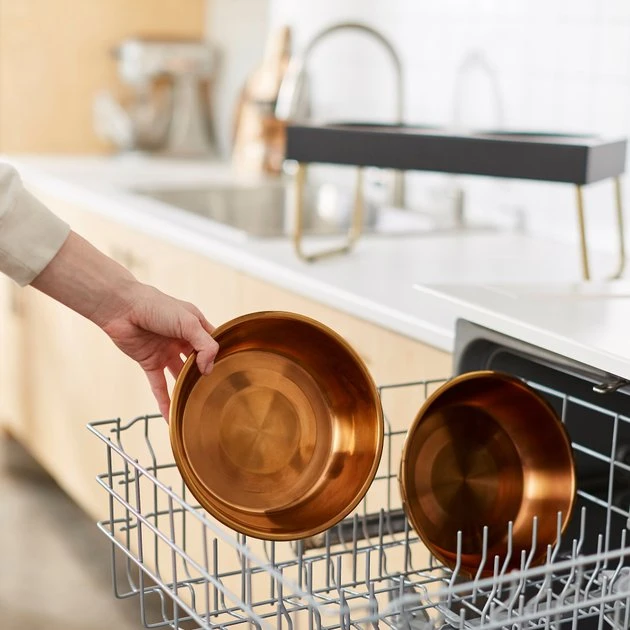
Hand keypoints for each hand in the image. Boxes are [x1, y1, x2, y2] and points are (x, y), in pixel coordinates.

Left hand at [31, 231, 218, 417]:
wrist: (121, 308)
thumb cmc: (156, 306)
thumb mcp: (188, 322)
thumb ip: (204, 345)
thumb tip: (208, 369)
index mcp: (194, 324)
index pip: (212, 342)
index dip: (219, 354)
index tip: (227, 370)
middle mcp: (181, 339)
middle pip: (198, 360)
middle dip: (205, 374)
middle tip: (215, 390)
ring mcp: (166, 351)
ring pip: (180, 374)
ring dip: (187, 388)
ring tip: (197, 404)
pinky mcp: (149, 362)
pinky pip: (159, 385)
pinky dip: (164, 400)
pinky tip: (170, 415)